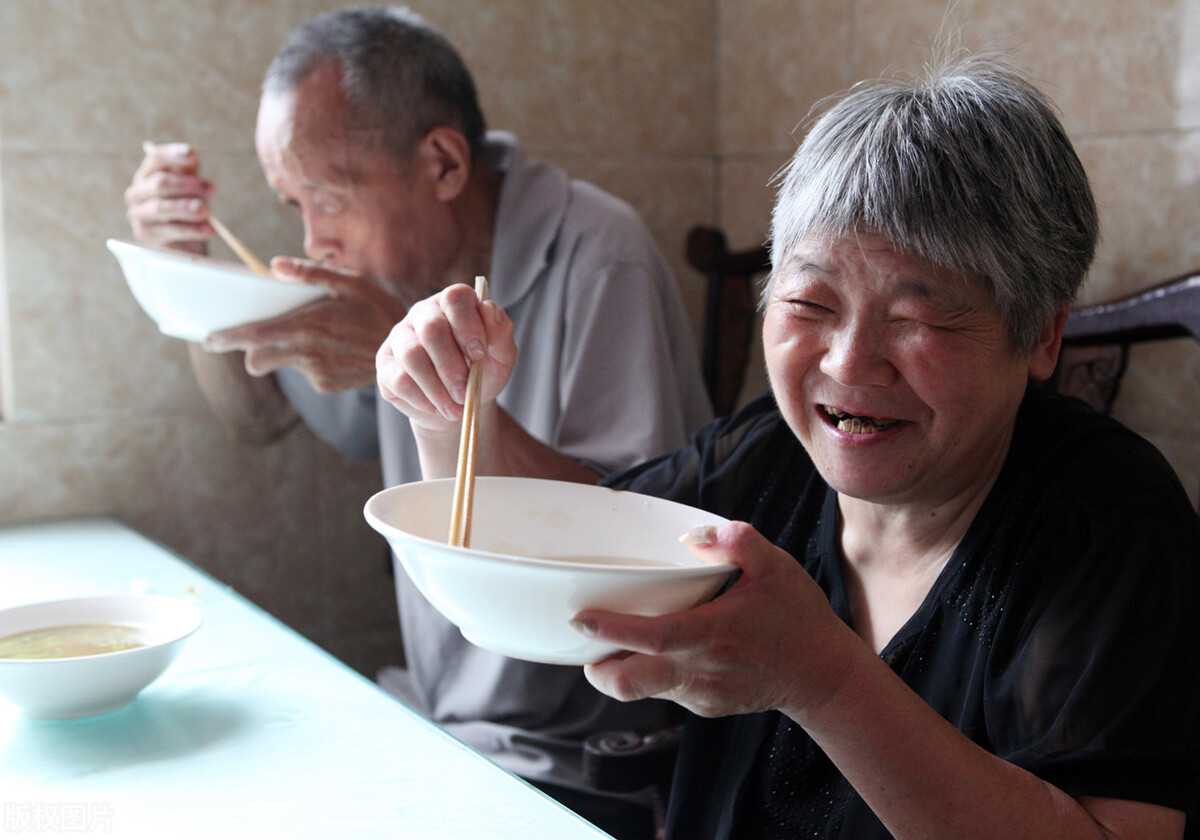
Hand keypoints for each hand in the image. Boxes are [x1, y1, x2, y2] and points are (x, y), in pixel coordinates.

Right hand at [124, 142, 214, 250]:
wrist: (185, 245)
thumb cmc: (187, 212)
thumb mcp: (192, 190)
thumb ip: (190, 173)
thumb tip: (192, 156)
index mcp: (149, 174)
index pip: (157, 158)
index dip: (173, 154)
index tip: (192, 153)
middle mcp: (138, 192)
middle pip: (159, 183)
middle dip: (186, 185)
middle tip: (210, 189)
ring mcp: (138, 213)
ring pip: (161, 207)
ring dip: (186, 208)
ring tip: (206, 211)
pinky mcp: (144, 234)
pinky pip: (168, 230)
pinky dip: (191, 230)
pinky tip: (209, 229)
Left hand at [204, 257, 408, 392]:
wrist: (412, 352)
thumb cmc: (379, 309)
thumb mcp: (351, 283)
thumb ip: (310, 273)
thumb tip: (274, 266)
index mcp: (308, 326)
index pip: (254, 337)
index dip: (226, 339)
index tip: (209, 339)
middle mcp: (308, 353)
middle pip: (257, 360)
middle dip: (249, 352)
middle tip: (248, 342)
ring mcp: (316, 373)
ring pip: (282, 364)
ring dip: (285, 353)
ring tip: (312, 338)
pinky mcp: (326, 384)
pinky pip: (304, 372)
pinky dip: (309, 361)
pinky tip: (332, 350)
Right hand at [376, 283, 516, 433]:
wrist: (461, 405)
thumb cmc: (483, 373)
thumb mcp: (501, 355)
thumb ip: (500, 332)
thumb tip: (489, 309)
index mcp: (452, 304)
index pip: (455, 298)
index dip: (468, 325)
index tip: (479, 355)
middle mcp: (423, 314)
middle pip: (431, 328)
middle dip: (451, 365)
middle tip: (465, 392)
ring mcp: (400, 338)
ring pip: (412, 355)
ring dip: (437, 387)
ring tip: (455, 407)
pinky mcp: (386, 366)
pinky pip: (399, 380)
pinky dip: (423, 399)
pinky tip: (436, 407)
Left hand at [574, 521, 860, 719]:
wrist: (824, 675)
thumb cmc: (799, 617)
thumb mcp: (777, 568)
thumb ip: (739, 542)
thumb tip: (698, 534)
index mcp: (712, 635)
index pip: (651, 638)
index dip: (611, 630)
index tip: (581, 617)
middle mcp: (700, 671)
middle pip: (629, 683)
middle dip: (597, 668)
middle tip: (586, 641)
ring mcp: (701, 694)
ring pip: (643, 689)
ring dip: (623, 669)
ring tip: (617, 641)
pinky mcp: (705, 706)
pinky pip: (667, 690)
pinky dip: (653, 673)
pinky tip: (663, 649)